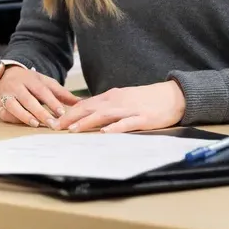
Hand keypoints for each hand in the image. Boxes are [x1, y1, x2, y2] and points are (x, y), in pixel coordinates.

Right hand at [0, 66, 80, 127]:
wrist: (5, 75)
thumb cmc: (29, 81)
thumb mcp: (45, 82)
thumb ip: (61, 93)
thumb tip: (80, 102)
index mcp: (30, 79)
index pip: (42, 91)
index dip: (52, 102)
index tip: (62, 113)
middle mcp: (17, 86)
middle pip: (29, 100)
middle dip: (41, 112)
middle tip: (53, 124)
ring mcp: (7, 95)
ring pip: (14, 106)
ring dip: (25, 116)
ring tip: (36, 124)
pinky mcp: (0, 105)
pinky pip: (6, 113)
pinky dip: (15, 119)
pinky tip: (24, 124)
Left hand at [56, 81, 185, 132]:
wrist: (172, 96)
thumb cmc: (146, 99)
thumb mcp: (123, 99)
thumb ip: (107, 106)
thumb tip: (88, 114)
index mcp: (111, 96)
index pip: (85, 103)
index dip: (70, 112)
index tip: (56, 120)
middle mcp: (117, 101)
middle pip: (90, 108)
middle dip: (71, 117)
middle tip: (56, 126)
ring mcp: (129, 109)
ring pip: (104, 115)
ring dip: (87, 122)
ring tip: (73, 129)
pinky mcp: (142, 119)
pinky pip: (126, 123)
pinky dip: (115, 127)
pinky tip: (105, 132)